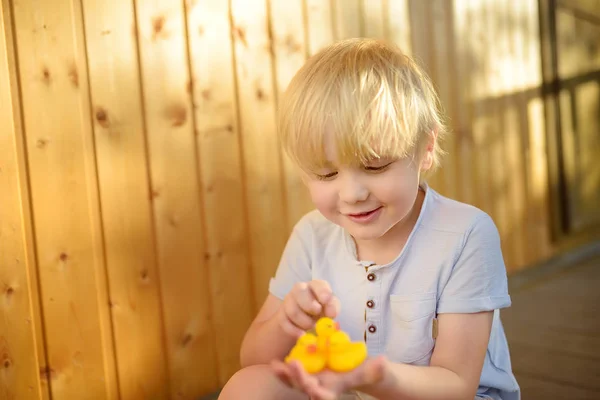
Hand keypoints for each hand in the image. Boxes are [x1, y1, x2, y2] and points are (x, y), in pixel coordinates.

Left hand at [271, 356, 386, 399]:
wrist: (357, 372)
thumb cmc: (365, 373)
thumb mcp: (373, 372)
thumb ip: (377, 369)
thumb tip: (383, 362)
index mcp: (335, 390)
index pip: (326, 396)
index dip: (320, 394)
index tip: (316, 389)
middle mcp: (321, 389)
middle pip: (307, 388)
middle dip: (299, 378)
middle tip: (294, 365)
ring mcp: (311, 383)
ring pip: (295, 384)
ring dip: (286, 376)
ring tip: (277, 366)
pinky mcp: (305, 374)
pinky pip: (291, 375)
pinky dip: (283, 371)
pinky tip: (275, 362)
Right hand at [278, 280, 340, 337]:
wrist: (305, 320)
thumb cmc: (322, 311)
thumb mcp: (330, 308)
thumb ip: (333, 308)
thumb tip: (331, 314)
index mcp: (315, 286)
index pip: (317, 284)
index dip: (322, 291)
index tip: (326, 300)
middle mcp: (300, 290)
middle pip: (299, 291)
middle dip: (309, 304)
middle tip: (317, 314)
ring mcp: (288, 301)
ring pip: (293, 310)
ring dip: (305, 322)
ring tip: (312, 326)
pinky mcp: (281, 315)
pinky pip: (284, 322)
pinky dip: (294, 330)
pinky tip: (302, 335)